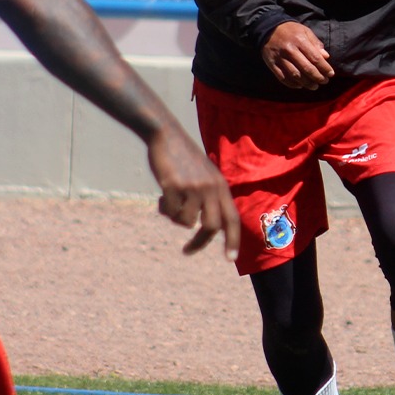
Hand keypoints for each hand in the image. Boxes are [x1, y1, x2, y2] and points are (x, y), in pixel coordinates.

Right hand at [147, 124, 239, 258]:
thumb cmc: (183, 158)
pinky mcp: (174, 186)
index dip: (233, 240)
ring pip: (186, 221)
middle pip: (211, 226)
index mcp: (221, 186)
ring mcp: (192, 187)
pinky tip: (160, 196)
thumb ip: (211, 197)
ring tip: (169, 204)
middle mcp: (210, 187)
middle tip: (188, 251)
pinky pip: (169, 212)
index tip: (230, 259)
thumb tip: (208, 228)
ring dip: (175, 218)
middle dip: (199, 242)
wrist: (165, 135)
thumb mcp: (205, 175)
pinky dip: (164, 209)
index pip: (232, 218)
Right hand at [261, 21, 334, 89]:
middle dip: (317, 77)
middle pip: (306, 68)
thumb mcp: (305, 31)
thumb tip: (326, 57)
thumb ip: (316, 44)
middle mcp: (289, 50)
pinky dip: (292, 84)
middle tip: (324, 81)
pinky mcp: (272, 64)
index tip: (331, 74)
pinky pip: (283, 78)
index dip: (324, 68)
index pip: (315, 58)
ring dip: (307, 83)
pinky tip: (300, 85)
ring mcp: (280, 58)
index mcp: (300, 40)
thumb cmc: (291, 30)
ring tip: (314, 86)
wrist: (268, 28)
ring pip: (295, 75)